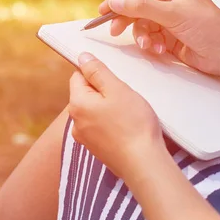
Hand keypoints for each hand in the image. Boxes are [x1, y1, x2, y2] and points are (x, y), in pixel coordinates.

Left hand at [67, 52, 166, 177]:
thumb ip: (97, 72)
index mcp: (77, 104)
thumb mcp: (117, 89)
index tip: (115, 79)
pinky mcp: (97, 149)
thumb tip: (82, 57)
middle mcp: (75, 122)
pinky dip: (112, 123)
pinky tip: (128, 126)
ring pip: (95, 111)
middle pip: (86, 94)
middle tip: (125, 95)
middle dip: (104, 91)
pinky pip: (101, 127)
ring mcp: (85, 138)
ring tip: (129, 112)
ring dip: (109, 107)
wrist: (143, 163)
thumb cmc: (133, 123)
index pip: (78, 77)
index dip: (96, 73)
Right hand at [98, 0, 219, 76]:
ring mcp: (169, 21)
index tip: (103, 10)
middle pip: (137, 8)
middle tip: (113, 30)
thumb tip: (115, 1)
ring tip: (150, 45)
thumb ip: (142, 7)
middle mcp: (169, 2)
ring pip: (142, 26)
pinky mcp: (170, 39)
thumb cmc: (207, 26)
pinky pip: (151, 39)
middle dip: (126, 20)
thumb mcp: (172, 13)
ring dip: (142, 37)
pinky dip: (152, 45)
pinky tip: (161, 50)